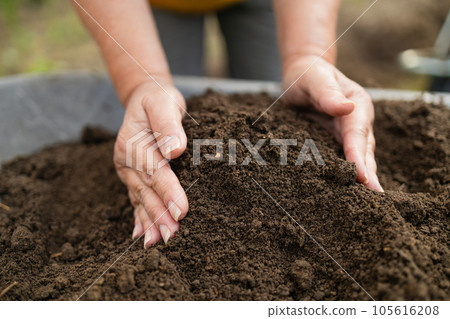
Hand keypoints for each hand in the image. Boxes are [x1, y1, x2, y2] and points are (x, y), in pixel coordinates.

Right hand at [114, 81, 188, 247]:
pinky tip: (142, 235)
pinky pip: (136, 199)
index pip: (155, 171)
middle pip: (146, 191)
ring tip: (158, 243)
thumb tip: (174, 148)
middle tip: (173, 237)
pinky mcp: (133, 176)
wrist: (145, 98)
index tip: (182, 211)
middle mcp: (126, 161)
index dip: (168, 192)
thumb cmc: (158, 100)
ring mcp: (128, 171)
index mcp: (132, 144)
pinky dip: (140, 218)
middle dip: (159, 215)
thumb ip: (168, 124)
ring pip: (140, 199)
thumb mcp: (164, 102)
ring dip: (150, 222)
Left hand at [282, 56, 382, 191]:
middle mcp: (356, 123)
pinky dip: (344, 176)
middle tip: (374, 201)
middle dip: (367, 176)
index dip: (359, 157)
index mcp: (357, 107)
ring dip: (359, 180)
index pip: (358, 135)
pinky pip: (340, 161)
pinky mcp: (334, 142)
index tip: (362, 177)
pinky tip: (341, 193)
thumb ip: (328, 94)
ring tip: (362, 204)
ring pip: (356, 160)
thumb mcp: (316, 80)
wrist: (302, 75)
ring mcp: (346, 135)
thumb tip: (346, 108)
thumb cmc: (309, 75)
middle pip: (363, 152)